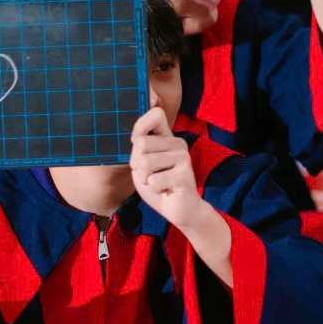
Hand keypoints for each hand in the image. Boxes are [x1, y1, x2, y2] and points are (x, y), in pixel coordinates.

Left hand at [130, 105, 205, 228]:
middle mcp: (178, 144)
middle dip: (137, 164)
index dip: (140, 127)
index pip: (155, 115)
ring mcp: (184, 158)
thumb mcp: (142, 163)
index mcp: (168, 138)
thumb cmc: (158, 185)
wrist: (179, 209)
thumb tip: (137, 138)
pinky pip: (153, 181)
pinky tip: (166, 191)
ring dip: (145, 178)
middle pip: (140, 144)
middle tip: (151, 174)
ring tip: (159, 182)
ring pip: (144, 163)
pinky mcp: (185, 175)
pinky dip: (154, 190)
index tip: (138, 144)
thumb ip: (139, 148)